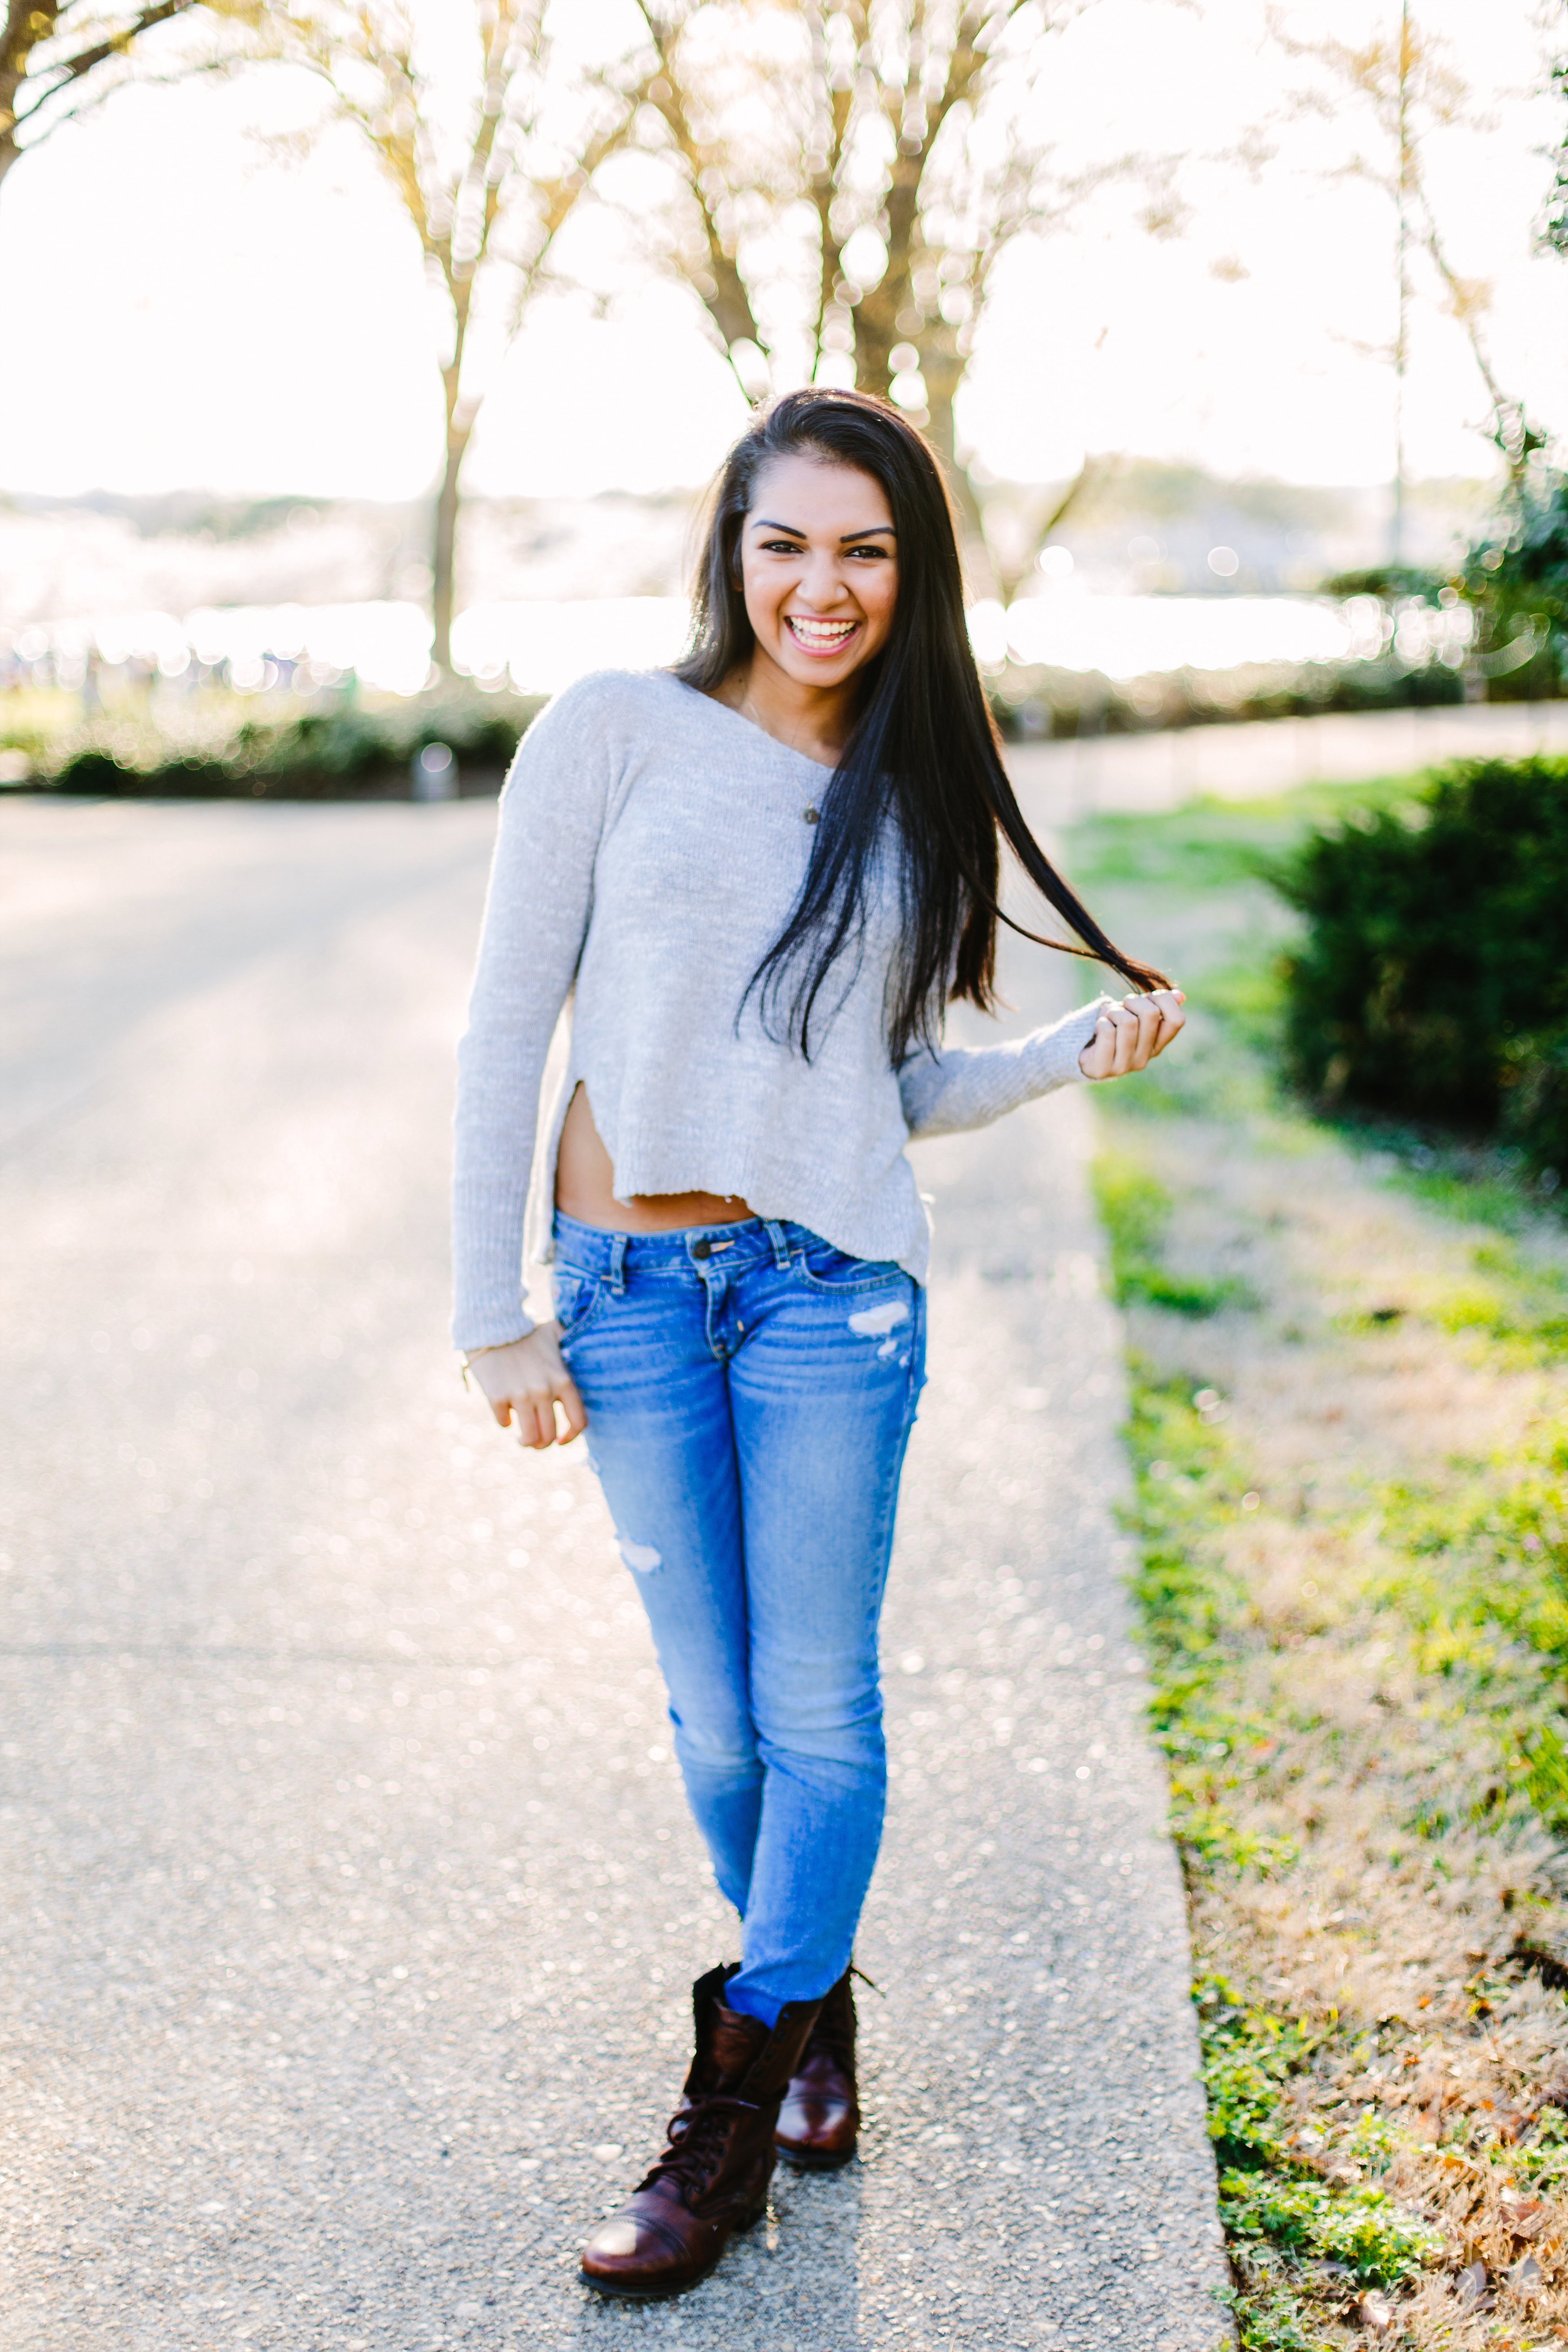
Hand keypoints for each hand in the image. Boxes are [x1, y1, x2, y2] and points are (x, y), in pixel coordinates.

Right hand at [467, 1326, 585, 1449]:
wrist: (491, 1324)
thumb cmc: (525, 1329)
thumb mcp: (555, 1333)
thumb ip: (569, 1343)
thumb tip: (579, 1346)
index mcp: (562, 1381)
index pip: (578, 1421)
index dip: (571, 1436)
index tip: (562, 1440)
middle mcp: (544, 1391)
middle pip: (550, 1436)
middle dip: (543, 1443)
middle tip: (536, 1440)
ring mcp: (520, 1396)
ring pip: (529, 1438)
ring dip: (526, 1441)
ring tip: (522, 1438)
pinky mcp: (497, 1397)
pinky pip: (503, 1422)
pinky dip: (504, 1421)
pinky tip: (503, 1412)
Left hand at [1078, 987, 1185, 1080]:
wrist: (1082, 1052)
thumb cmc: (1112, 1029)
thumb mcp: (1134, 1013)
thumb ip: (1156, 1005)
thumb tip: (1179, 996)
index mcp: (1158, 1044)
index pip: (1177, 1020)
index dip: (1164, 1001)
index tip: (1148, 998)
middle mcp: (1145, 1057)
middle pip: (1150, 1014)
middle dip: (1132, 1001)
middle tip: (1121, 1007)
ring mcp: (1125, 1066)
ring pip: (1128, 1022)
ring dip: (1113, 1012)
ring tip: (1107, 1018)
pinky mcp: (1104, 1068)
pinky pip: (1107, 1032)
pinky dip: (1101, 1022)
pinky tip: (1098, 1029)